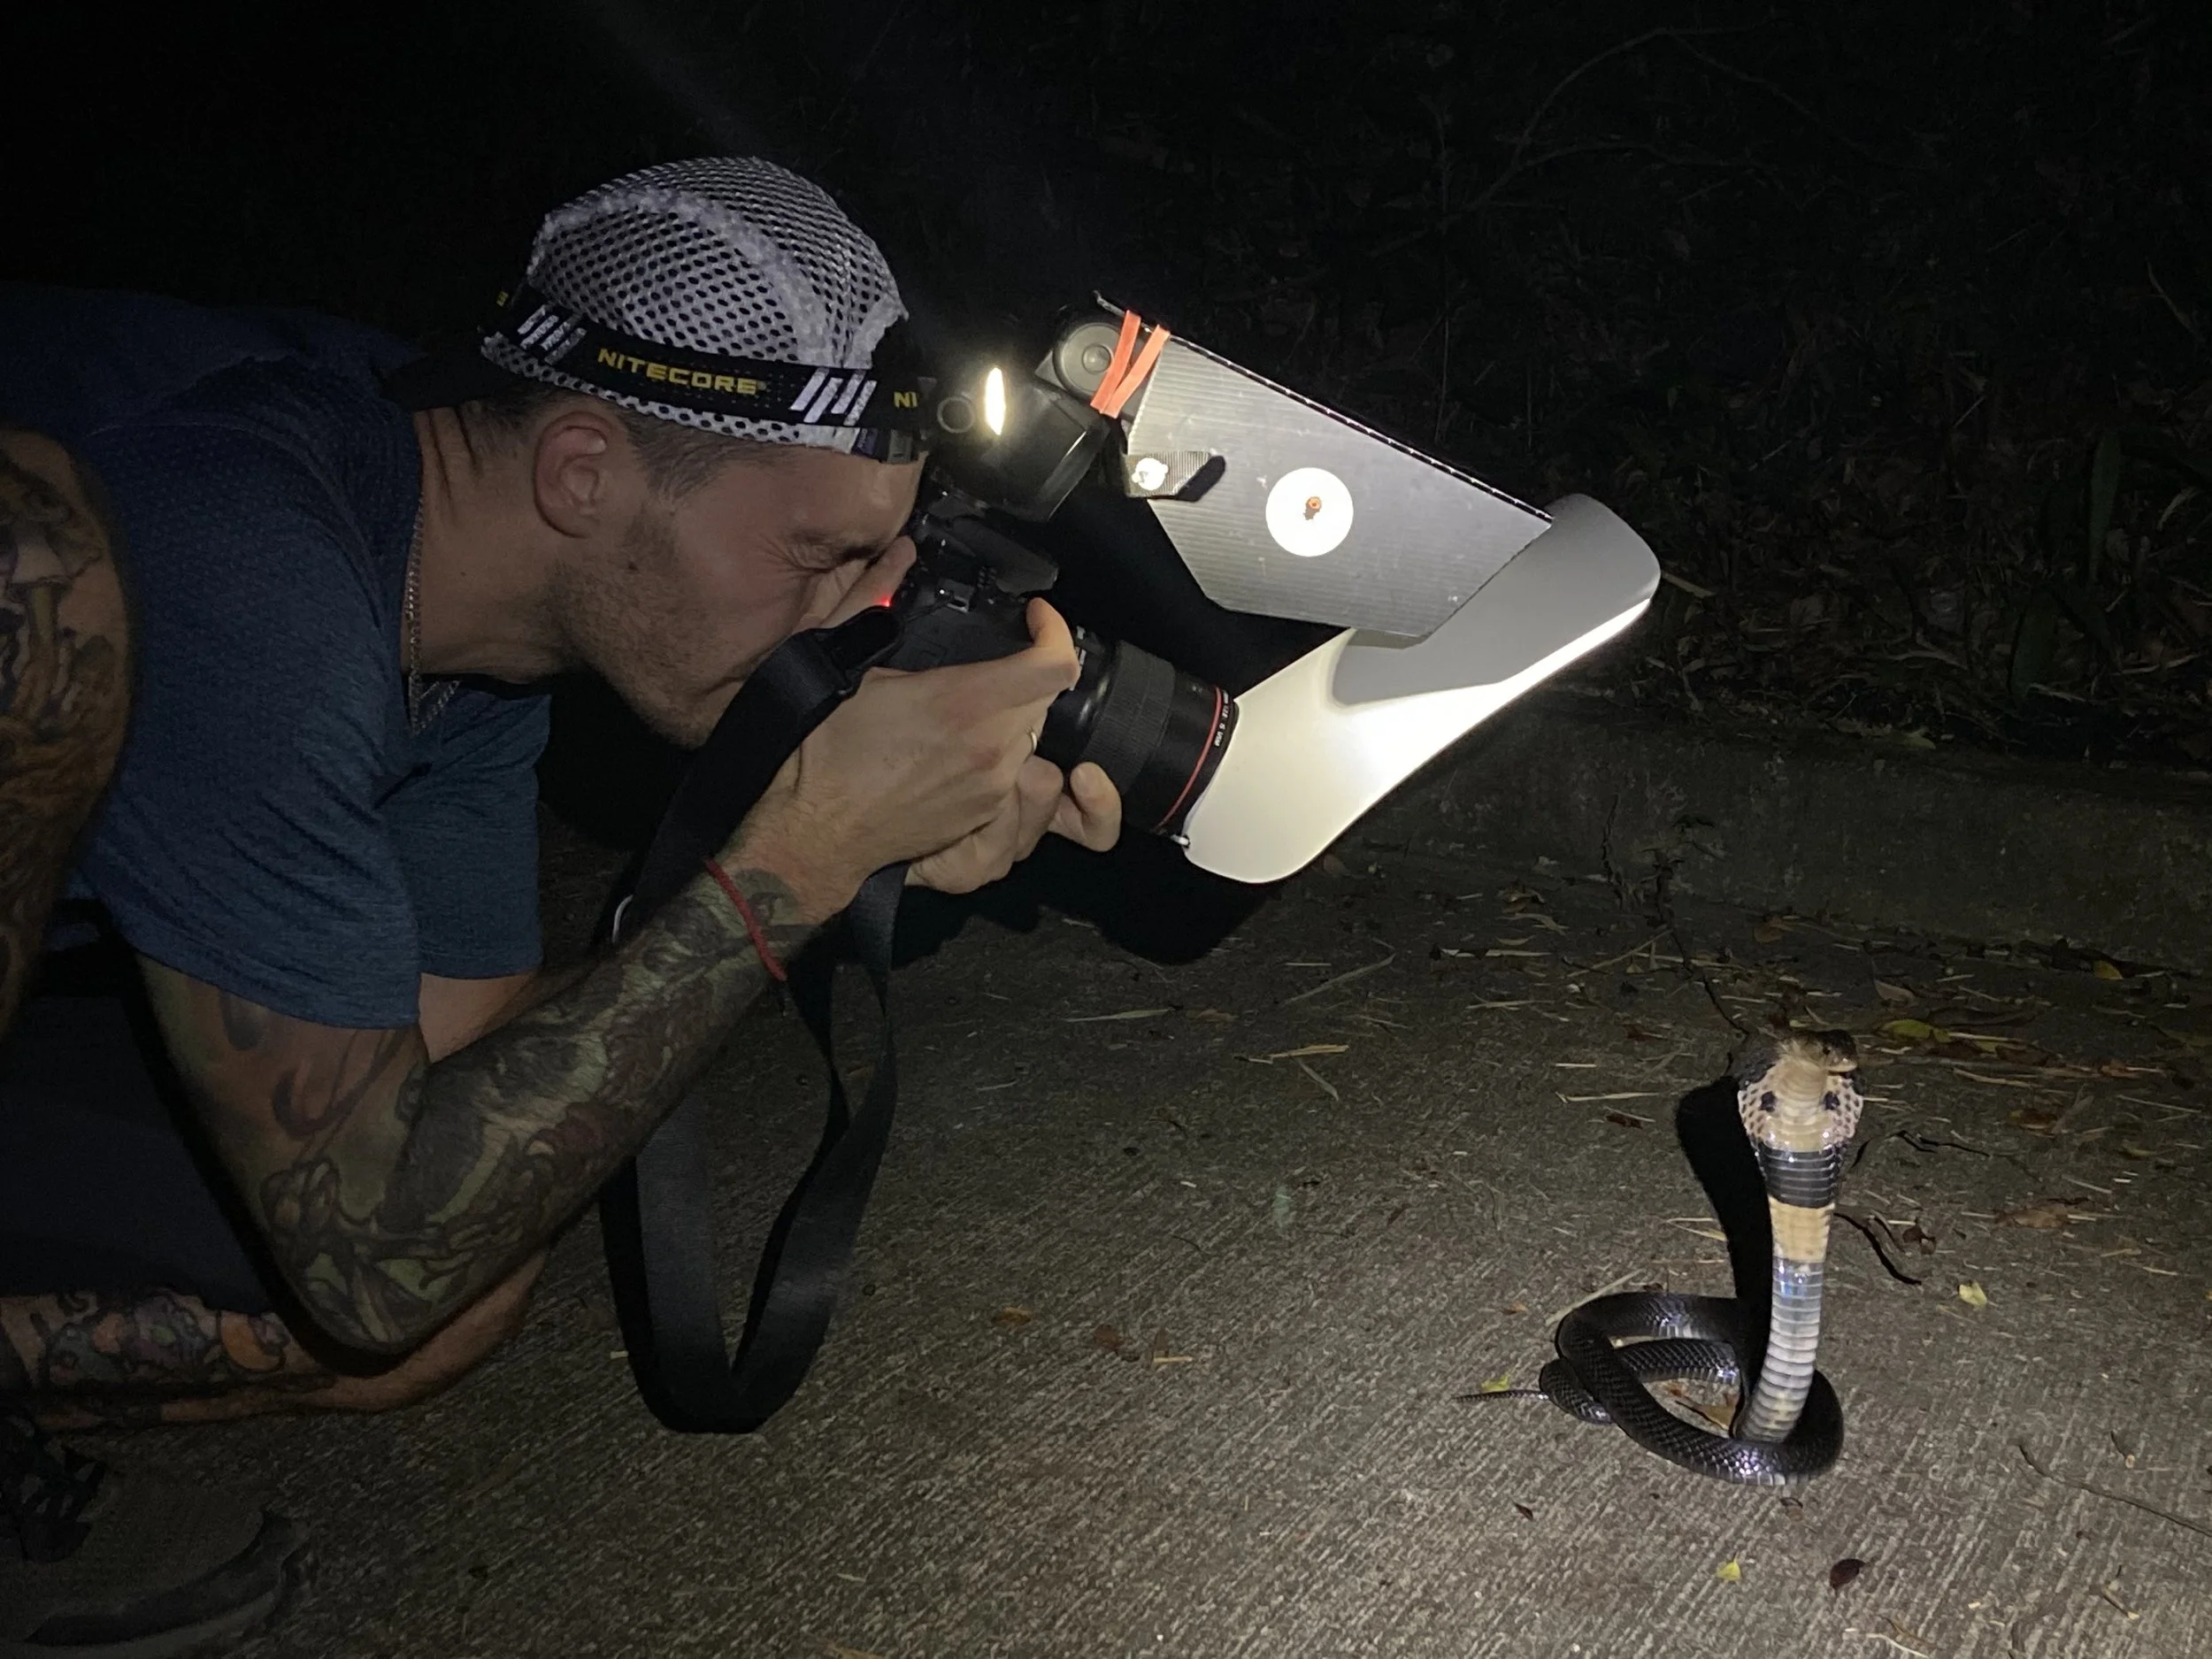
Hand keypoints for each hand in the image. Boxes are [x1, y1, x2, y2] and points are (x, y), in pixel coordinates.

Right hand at [731, 599, 1082, 912]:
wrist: (815, 830)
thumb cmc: (825, 753)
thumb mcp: (844, 663)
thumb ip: (876, 598)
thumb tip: (897, 555)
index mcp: (965, 703)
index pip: (1054, 666)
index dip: (1057, 632)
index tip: (1037, 618)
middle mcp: (992, 748)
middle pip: (1046, 699)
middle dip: (1027, 674)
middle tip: (995, 663)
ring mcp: (993, 788)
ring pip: (1031, 737)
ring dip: (1011, 718)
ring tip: (968, 711)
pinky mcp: (984, 817)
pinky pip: (1014, 776)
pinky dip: (998, 756)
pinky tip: (959, 750)